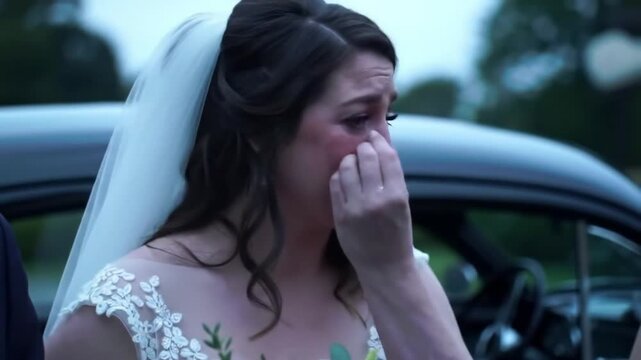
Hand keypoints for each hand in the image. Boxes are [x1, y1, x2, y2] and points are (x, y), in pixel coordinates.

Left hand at [329, 130, 413, 273]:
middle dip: (364, 148)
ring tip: (352, 162)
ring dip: (349, 159)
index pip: (387, 157)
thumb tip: (380, 147)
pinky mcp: (340, 215)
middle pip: (366, 158)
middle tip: (363, 148)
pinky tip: (344, 178)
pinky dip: (339, 176)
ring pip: (347, 167)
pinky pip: (335, 184)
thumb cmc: (397, 234)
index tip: (374, 136)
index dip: (379, 141)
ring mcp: (356, 208)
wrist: (385, 268)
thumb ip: (392, 178)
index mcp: (398, 196)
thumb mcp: (403, 205)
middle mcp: (376, 200)